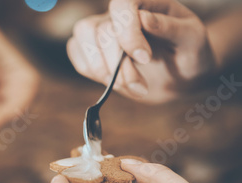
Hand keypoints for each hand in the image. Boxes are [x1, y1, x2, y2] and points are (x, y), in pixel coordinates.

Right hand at [67, 0, 215, 103]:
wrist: (180, 76)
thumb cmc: (189, 53)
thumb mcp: (192, 40)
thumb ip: (171, 28)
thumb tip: (144, 18)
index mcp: (146, 3)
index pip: (122, 5)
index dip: (127, 32)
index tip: (144, 58)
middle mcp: (121, 14)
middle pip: (100, 29)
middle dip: (118, 64)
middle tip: (142, 87)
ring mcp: (103, 31)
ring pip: (82, 38)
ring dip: (102, 70)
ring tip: (129, 86)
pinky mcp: (93, 52)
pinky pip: (78, 57)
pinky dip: (93, 73)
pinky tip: (116, 84)